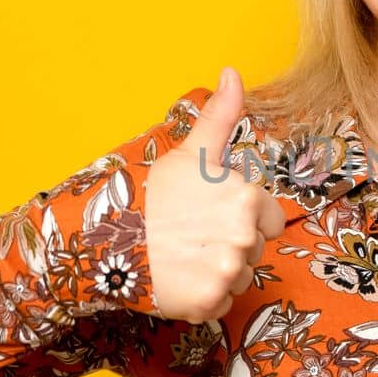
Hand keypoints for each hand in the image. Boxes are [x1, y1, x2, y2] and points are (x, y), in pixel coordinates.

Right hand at [143, 66, 286, 322]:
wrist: (105, 238)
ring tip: (184, 255)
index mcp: (246, 198)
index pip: (272, 219)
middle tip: (194, 234)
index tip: (214, 214)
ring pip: (241, 277)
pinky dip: (203, 296)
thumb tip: (233, 73)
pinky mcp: (208, 303)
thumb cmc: (153, 193)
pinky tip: (179, 277)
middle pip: (256, 248)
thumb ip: (221, 116)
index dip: (245, 217)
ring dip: (219, 272)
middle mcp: (243, 237)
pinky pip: (221, 303)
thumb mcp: (190, 152)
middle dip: (231, 244)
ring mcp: (226, 273)